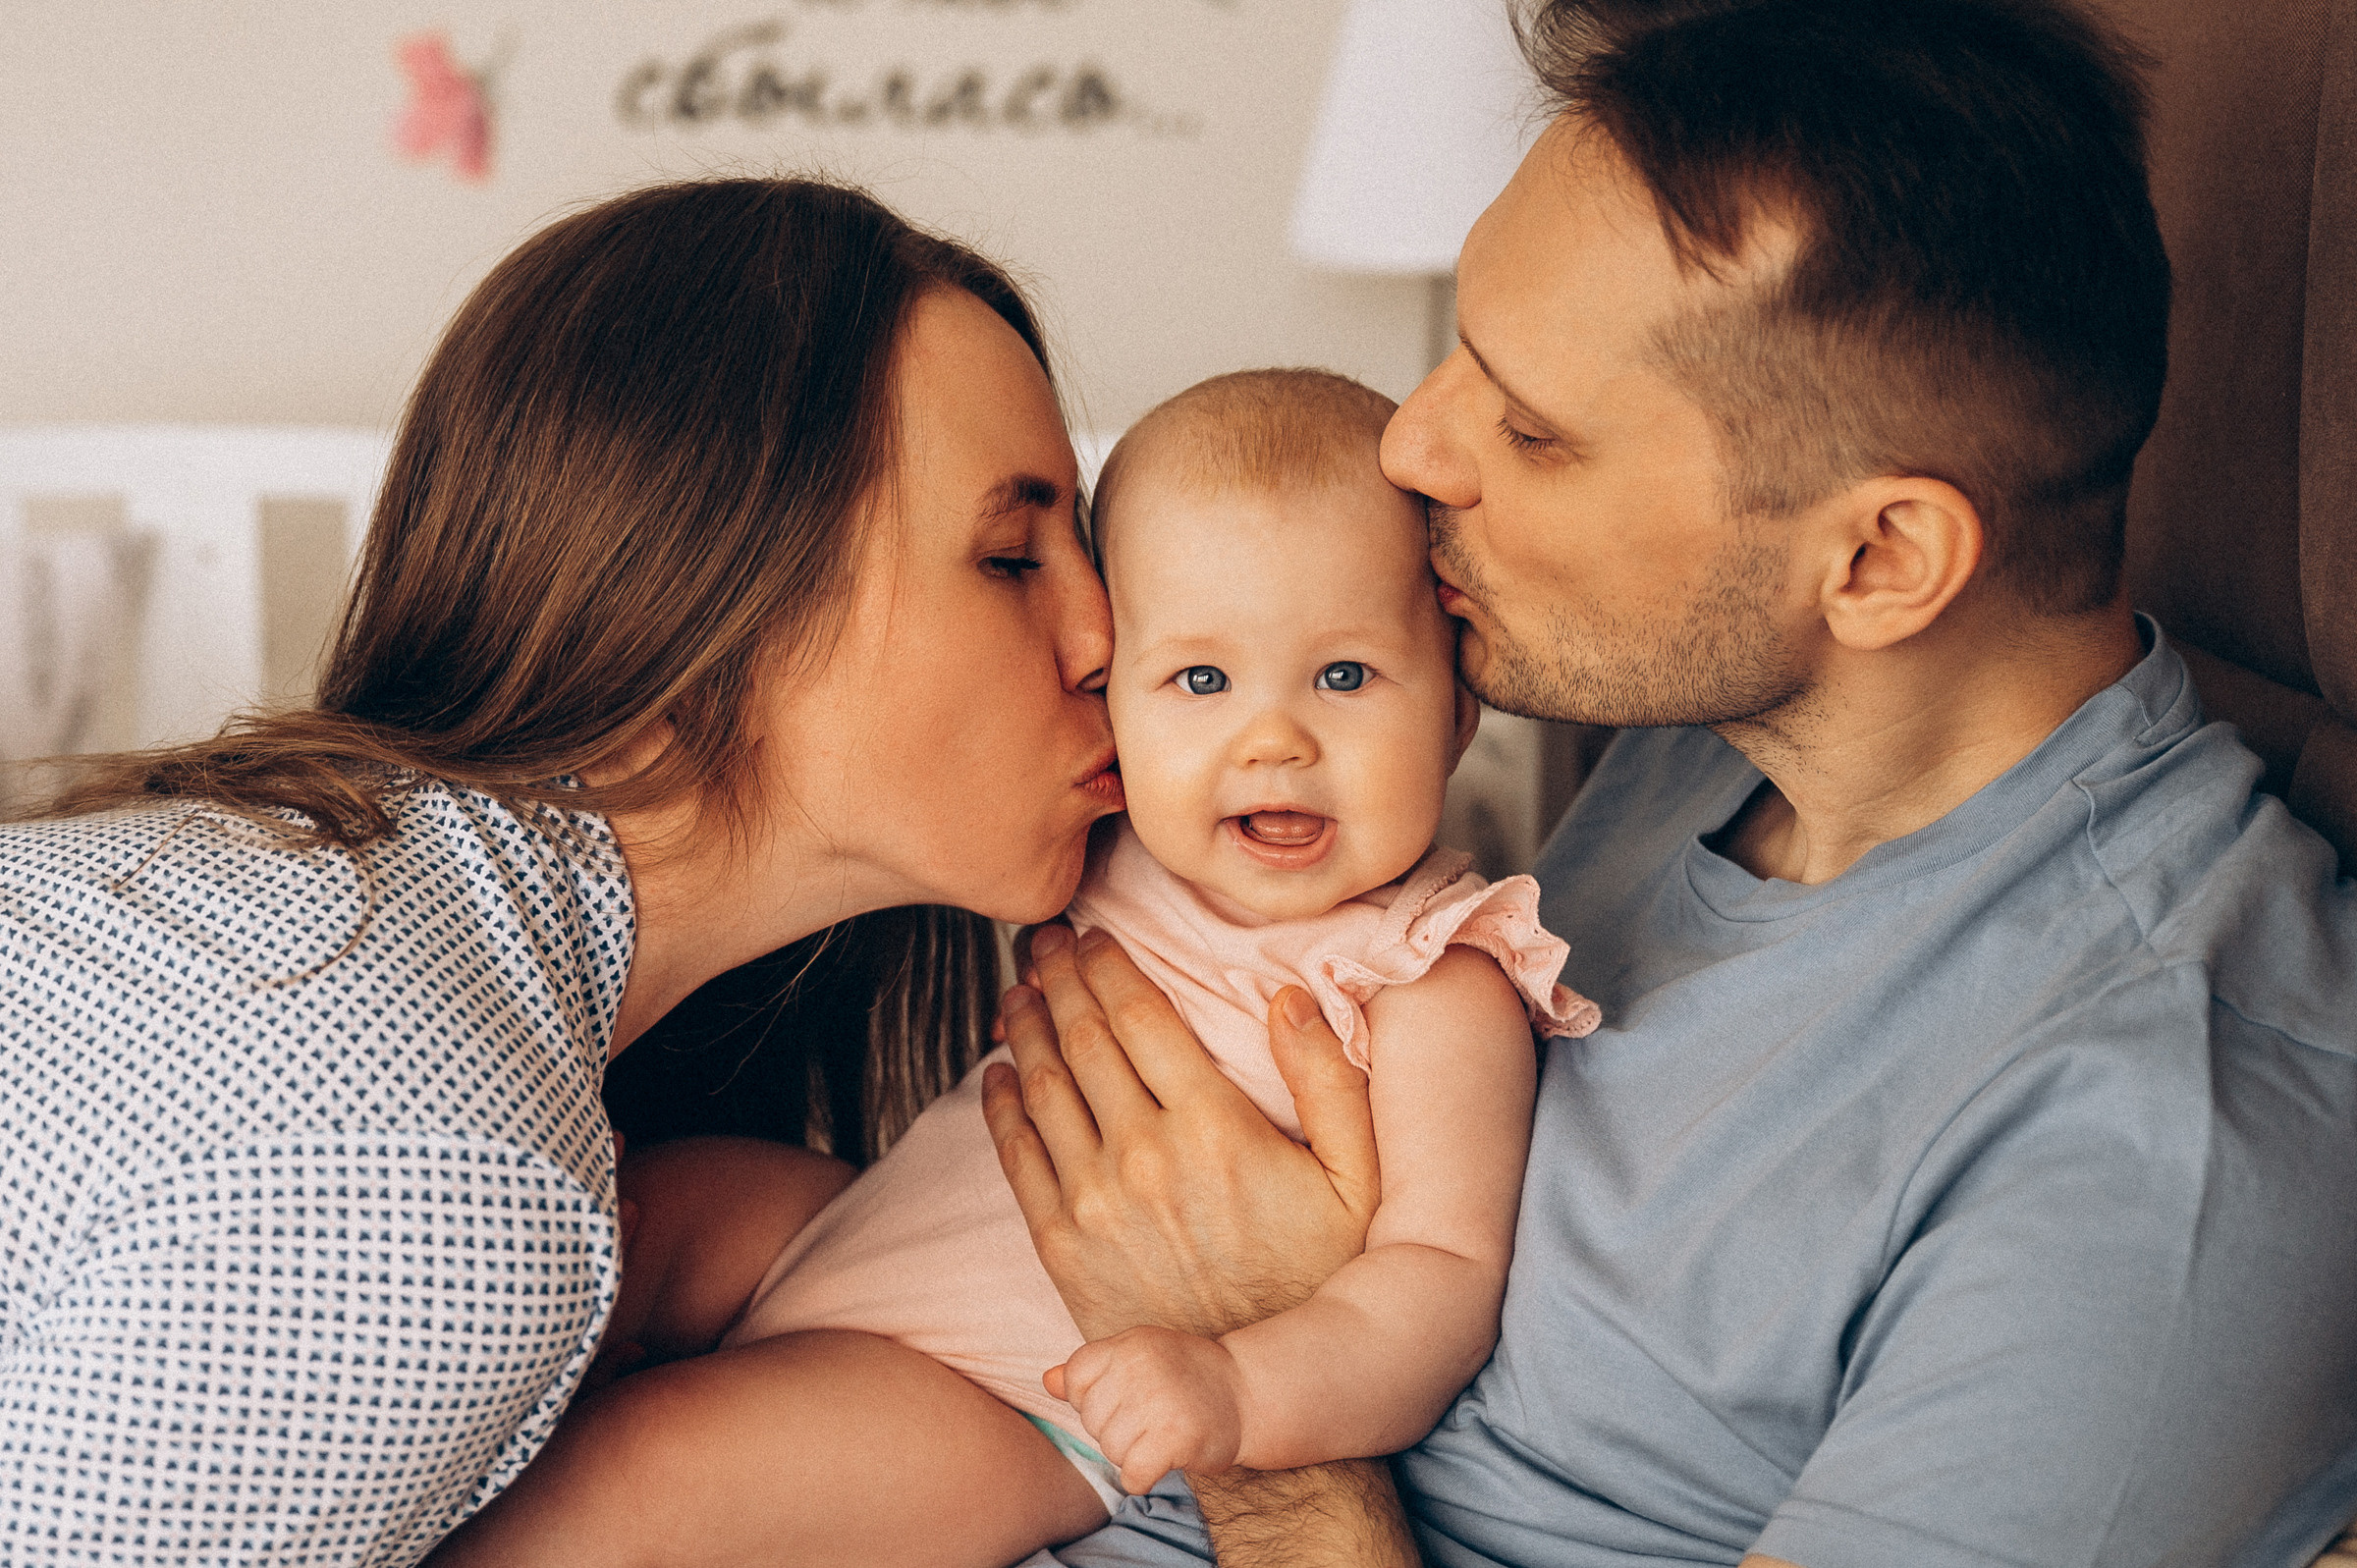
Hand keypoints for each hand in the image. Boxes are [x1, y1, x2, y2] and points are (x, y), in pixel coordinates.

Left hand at [981, 922, 1380, 1339]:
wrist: (1256, 1390)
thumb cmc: (1318, 1279)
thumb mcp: (1361, 1182)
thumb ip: (1332, 1084)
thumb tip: (1293, 998)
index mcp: (1214, 1126)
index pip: (1141, 1016)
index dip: (1108, 965)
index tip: (1092, 934)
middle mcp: (1144, 1156)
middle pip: (1084, 1038)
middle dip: (1058, 978)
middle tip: (1044, 942)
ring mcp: (1096, 1203)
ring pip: (1043, 1087)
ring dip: (1024, 1027)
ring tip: (1018, 989)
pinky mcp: (1063, 1248)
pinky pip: (1017, 1157)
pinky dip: (1001, 1105)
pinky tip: (998, 1071)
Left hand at [1047, 1326, 1245, 1494]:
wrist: (1248, 1393)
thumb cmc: (1186, 1377)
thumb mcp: (1139, 1357)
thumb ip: (1091, 1370)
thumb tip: (1046, 1382)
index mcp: (1129, 1343)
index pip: (1075, 1378)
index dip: (1092, 1398)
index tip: (1124, 1398)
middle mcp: (1141, 1366)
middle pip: (1092, 1420)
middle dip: (1116, 1429)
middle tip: (1152, 1418)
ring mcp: (1159, 1401)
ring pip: (1111, 1450)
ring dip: (1133, 1453)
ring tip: (1162, 1434)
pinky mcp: (1177, 1437)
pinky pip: (1133, 1475)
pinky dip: (1143, 1478)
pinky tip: (1162, 1462)